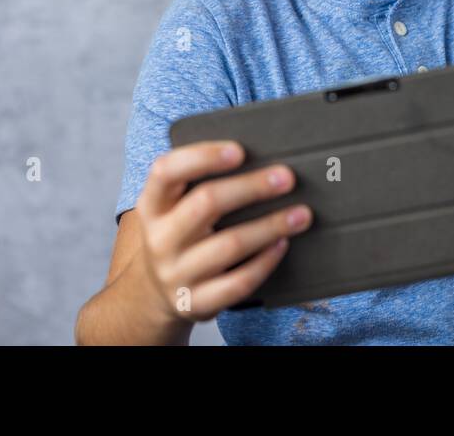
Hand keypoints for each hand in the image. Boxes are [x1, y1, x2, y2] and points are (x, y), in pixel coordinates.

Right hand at [135, 141, 312, 320]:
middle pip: (206, 204)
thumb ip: (198, 182)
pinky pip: (238, 282)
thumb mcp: (172, 208)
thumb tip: (258, 157)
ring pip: (230, 244)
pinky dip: (265, 262)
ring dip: (270, 225)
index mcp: (152, 205)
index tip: (239, 150)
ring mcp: (176, 274)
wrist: (153, 294)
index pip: (167, 171)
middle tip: (286, 177)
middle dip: (251, 187)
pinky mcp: (196, 303)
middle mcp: (159, 239)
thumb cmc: (177, 235)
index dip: (202, 157)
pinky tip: (282, 244)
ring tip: (301, 213)